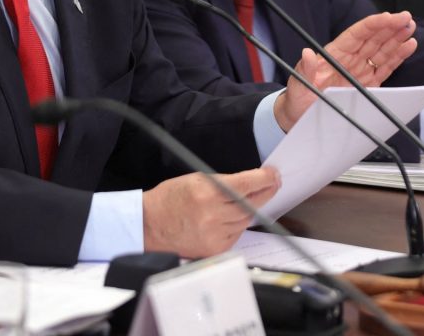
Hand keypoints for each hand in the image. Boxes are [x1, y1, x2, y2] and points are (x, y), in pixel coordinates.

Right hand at [143, 167, 280, 257]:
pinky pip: (236, 234)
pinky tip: (232, 217)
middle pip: (251, 203)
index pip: (245, 184)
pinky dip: (237, 224)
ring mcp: (214, 234)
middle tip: (273, 184)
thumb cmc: (170, 199)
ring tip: (250, 199)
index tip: (273, 175)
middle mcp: (212, 215)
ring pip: (246, 220)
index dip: (264, 179)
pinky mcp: (214, 249)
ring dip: (251, 208)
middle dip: (264, 192)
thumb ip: (223, 182)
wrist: (150, 225)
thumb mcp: (195, 179)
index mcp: (207, 193)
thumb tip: (249, 183)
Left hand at [273, 11, 416, 130]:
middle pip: (373, 38)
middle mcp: (349, 59)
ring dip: (397, 39)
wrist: (300, 119)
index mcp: (334, 54)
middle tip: (407, 18)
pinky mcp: (368, 84)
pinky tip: (408, 46)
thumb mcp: (297, 86)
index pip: (357, 34)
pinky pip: (385, 68)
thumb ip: (304, 70)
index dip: (374, 24)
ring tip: (411, 28)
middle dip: (390, 27)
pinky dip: (397, 57)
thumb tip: (307, 53)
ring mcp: (360, 71)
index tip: (389, 17)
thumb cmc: (297, 100)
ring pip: (382, 51)